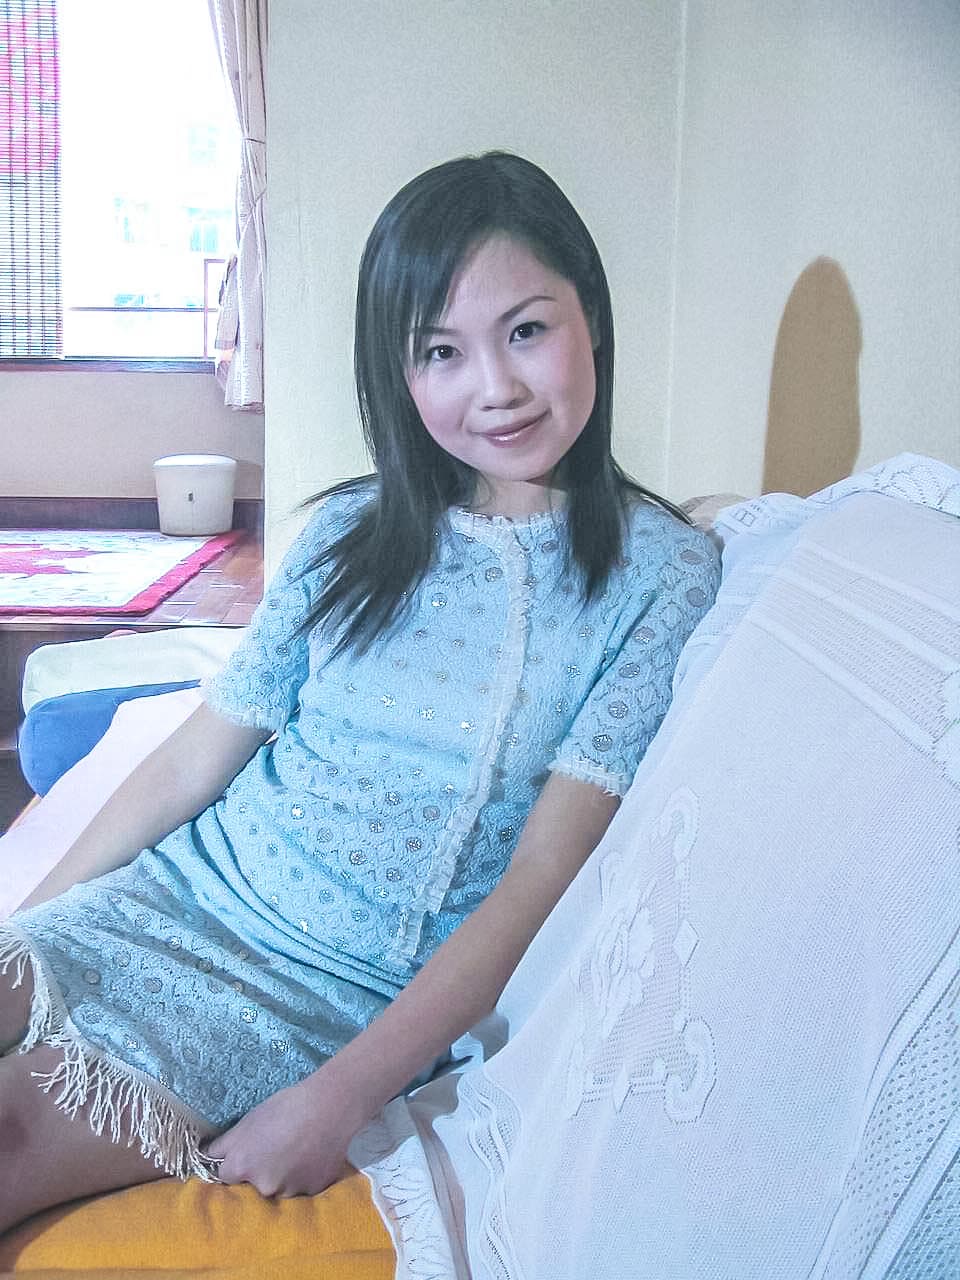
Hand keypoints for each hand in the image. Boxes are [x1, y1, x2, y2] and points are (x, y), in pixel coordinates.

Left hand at [203, 1071, 360, 1196]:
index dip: (235, 1162)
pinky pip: (302, 1188)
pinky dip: (304, 1177)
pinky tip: (312, 1156)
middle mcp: (263, 1186)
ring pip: (279, 1189)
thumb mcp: (247, 1121)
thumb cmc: (285, 1107)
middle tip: (276, 1148)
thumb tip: (206, 1156)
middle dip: (260, 1172)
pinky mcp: (313, 1191)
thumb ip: (224, 1145)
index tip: (247, 1152)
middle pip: (253, 1186)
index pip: (225, 1176)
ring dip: (283, 1177)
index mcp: (243, 1167)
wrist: (329, 1107)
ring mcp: (290, 1192)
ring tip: (297, 1150)